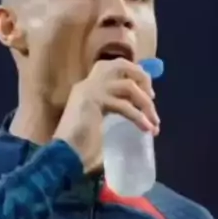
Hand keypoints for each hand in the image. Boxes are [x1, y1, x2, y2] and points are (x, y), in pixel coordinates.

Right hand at [53, 58, 159, 172]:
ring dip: (146, 104)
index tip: (148, 93)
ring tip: (154, 123)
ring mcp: (91, 90)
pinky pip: (124, 105)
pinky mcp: (95, 101)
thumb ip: (111, 108)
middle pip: (122, 65)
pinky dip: (139, 117)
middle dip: (142, 79)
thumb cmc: (79, 144)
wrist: (63, 153)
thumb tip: (138, 109)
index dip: (135, 73)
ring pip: (128, 86)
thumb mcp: (97, 118)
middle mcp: (88, 82)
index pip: (115, 66)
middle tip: (152, 99)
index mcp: (87, 85)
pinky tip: (146, 128)